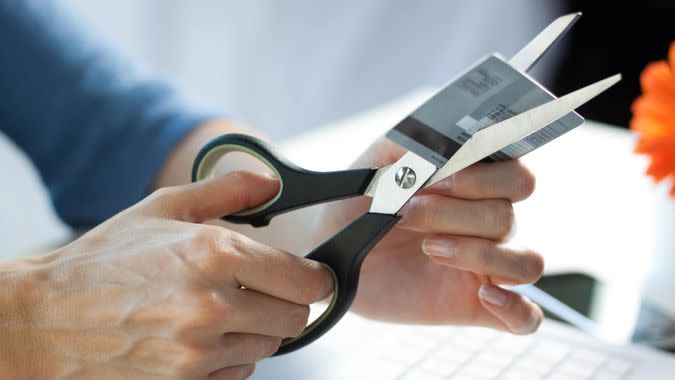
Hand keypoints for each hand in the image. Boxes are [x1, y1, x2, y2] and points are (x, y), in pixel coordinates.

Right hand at [3, 172, 331, 379]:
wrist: (46, 320)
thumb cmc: (104, 261)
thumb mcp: (163, 207)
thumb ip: (227, 190)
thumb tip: (271, 182)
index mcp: (215, 253)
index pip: (305, 280)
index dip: (314, 279)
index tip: (310, 278)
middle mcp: (214, 306)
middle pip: (295, 319)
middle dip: (285, 304)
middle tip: (260, 292)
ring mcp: (199, 352)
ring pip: (268, 348)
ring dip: (255, 331)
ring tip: (218, 312)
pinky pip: (238, 372)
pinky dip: (229, 357)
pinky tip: (199, 338)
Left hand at [314, 138, 543, 333]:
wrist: (331, 245)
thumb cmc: (360, 200)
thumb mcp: (377, 163)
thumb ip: (412, 147)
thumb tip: (444, 146)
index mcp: (474, 185)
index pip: (515, 176)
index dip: (482, 178)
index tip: (437, 179)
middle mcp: (486, 223)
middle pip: (508, 216)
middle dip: (457, 214)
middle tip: (410, 213)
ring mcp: (484, 266)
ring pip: (527, 263)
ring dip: (479, 253)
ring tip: (431, 249)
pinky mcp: (473, 304)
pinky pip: (526, 317)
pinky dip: (517, 309)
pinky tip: (484, 296)